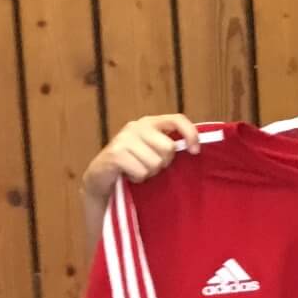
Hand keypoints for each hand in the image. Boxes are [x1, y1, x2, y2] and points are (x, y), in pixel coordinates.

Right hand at [81, 114, 199, 201]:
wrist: (101, 177)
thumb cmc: (134, 164)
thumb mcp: (154, 151)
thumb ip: (170, 145)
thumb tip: (195, 149)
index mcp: (150, 122)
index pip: (177, 119)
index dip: (190, 134)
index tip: (195, 151)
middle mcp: (137, 126)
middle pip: (168, 148)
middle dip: (163, 162)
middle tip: (150, 165)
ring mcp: (124, 138)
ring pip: (155, 162)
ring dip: (149, 172)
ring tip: (138, 169)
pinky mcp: (115, 153)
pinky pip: (142, 171)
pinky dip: (138, 177)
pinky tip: (129, 174)